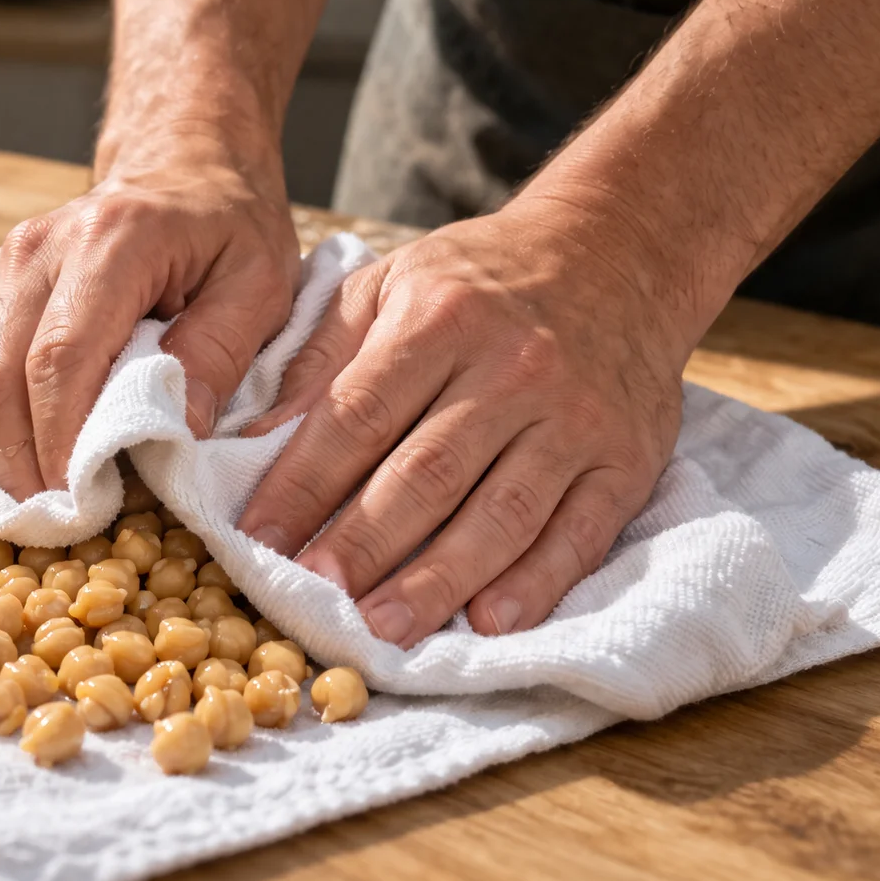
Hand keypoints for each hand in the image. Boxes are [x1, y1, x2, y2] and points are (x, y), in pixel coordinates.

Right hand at [0, 137, 300, 496]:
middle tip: (51, 521)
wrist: (180, 168)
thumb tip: (174, 432)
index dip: (56, 443)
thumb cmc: (226, 228)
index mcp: (111, 244)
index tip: (77, 503)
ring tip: (22, 499)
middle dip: (12, 466)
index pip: (58, 360)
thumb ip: (221, 352)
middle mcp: (34, 251)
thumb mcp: (260, 283)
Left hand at [236, 208, 696, 646]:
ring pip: (499, 513)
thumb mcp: (391, 283)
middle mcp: (511, 368)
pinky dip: (536, 582)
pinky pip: (579, 532)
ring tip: (384, 630)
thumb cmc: (481, 279)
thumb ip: (320, 358)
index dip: (302, 484)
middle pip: (425, 474)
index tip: (257, 540)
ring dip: (438, 580)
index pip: (357, 416)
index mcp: (439, 319)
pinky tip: (489, 621)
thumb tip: (252, 438)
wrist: (619, 250)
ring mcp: (574, 418)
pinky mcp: (626, 460)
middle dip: (362, 545)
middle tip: (312, 598)